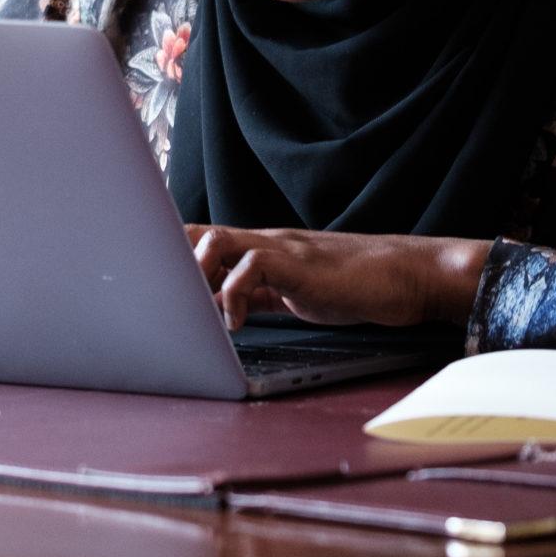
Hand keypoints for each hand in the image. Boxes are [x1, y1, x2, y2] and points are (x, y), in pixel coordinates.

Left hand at [185, 225, 490, 331]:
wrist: (405, 276)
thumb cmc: (353, 286)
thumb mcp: (292, 294)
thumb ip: (256, 295)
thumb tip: (218, 310)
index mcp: (259, 247)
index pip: (200, 237)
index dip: (170, 254)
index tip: (150, 284)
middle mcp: (264, 241)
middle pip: (196, 232)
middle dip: (171, 263)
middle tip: (164, 301)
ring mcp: (281, 249)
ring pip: (216, 240)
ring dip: (197, 275)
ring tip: (197, 311)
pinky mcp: (299, 265)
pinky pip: (252, 266)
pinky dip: (234, 295)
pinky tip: (238, 324)